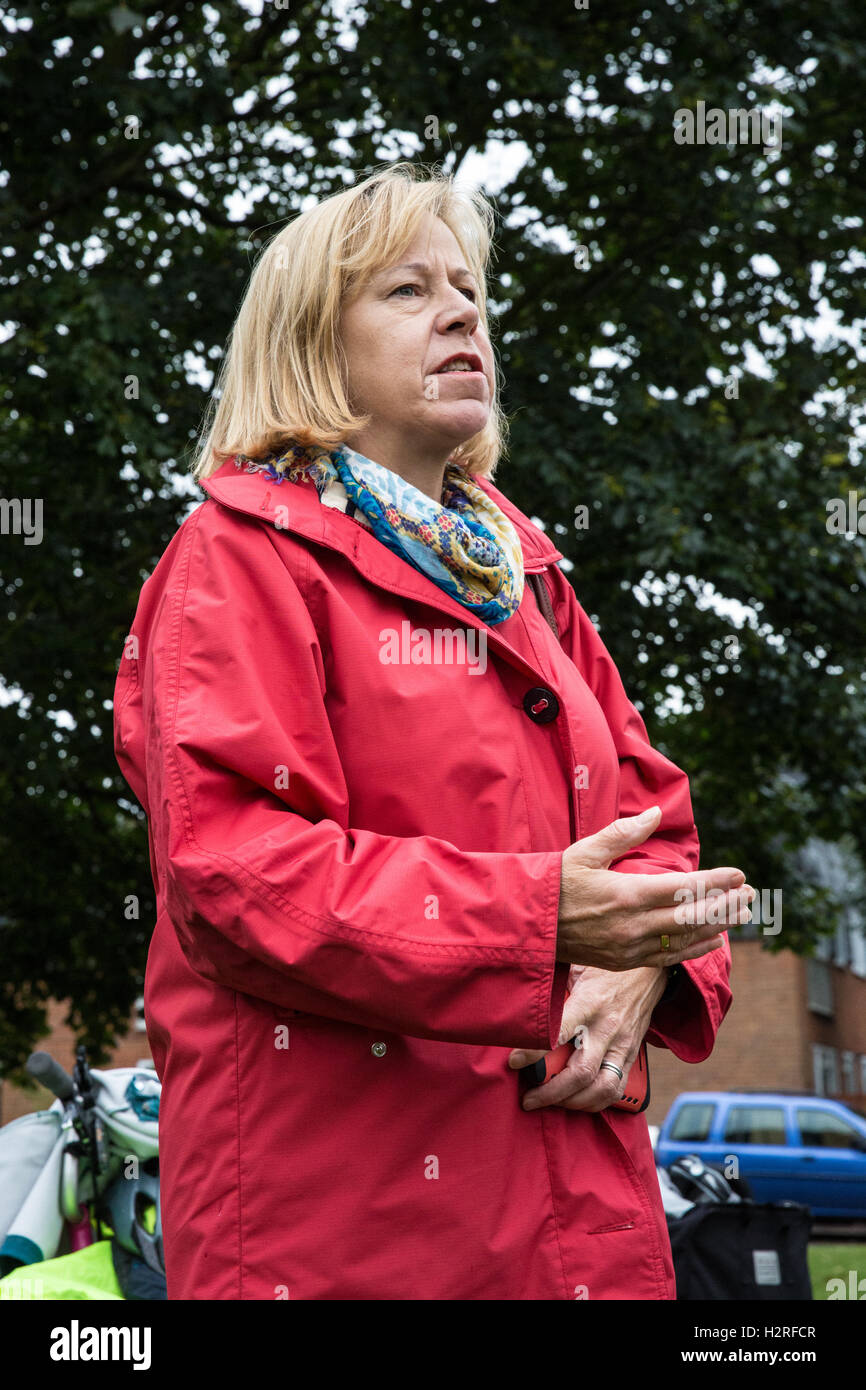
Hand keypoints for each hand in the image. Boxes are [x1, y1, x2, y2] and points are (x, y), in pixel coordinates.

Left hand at [507, 963, 668, 1110]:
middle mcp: (608, 1027)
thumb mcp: (577, 965)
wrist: (650, 969)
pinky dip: (596, 1102)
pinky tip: (577, 1101)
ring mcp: (623, 1043)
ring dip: (574, 1103)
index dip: (534, 1052)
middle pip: (581, 1072)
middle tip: (528, 1099)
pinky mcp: (632, 1053)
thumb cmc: (605, 967)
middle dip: (551, 1093)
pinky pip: (617, 1088)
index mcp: (590, 1002)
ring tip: (551, 1103)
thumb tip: (522, 994)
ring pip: (602, 1088)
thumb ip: (553, 984)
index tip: (514, 1062)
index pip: (559, 1033)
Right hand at [555, 805, 753, 969]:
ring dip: (718, 926)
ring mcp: (630, 947)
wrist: (530, 927)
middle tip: (751, 894)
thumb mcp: (584, 851)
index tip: (739, 874)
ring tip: (742, 913)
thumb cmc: (556, 883)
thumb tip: (655, 814)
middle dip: (726, 905)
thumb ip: (623, 833)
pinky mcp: (625, 961)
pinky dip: (695, 948)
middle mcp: (633, 924)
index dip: (715, 882)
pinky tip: (714, 940)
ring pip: (685, 938)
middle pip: (692, 916)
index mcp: (625, 893)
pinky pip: (670, 957)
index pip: (683, 888)